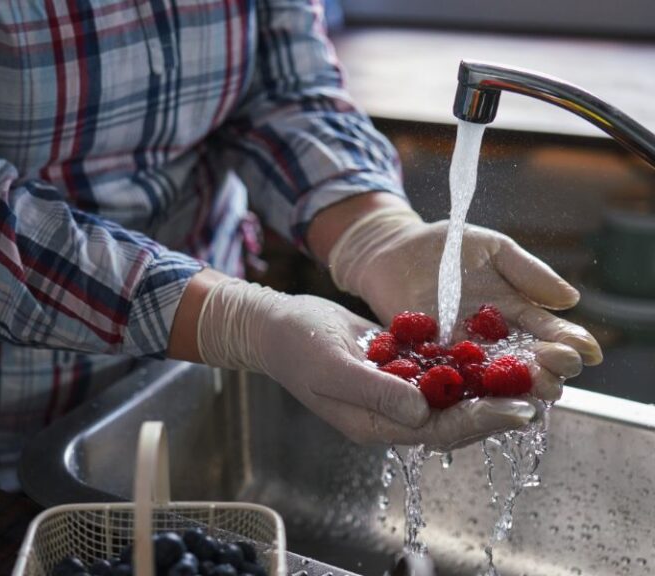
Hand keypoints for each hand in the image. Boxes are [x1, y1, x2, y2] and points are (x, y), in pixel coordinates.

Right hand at [197, 278, 536, 449]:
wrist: (277, 325)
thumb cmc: (297, 346)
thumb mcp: (331, 367)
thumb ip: (374, 391)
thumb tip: (421, 414)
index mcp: (374, 424)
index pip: (435, 431)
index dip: (478, 422)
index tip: (516, 409)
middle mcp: (390, 414)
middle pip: (452, 419)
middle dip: (494, 407)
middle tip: (539, 393)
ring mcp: (394, 391)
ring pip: (449, 395)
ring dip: (485, 386)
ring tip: (526, 374)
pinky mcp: (397, 366)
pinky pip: (437, 370)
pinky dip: (464, 363)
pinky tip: (492, 349)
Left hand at [328, 206, 602, 399]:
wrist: (395, 250)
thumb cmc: (448, 246)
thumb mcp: (493, 249)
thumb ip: (528, 272)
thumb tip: (572, 300)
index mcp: (516, 312)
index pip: (549, 333)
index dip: (569, 343)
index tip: (586, 352)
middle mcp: (494, 340)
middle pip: (527, 362)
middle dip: (547, 370)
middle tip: (559, 375)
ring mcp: (462, 352)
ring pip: (493, 376)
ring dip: (514, 385)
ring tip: (534, 390)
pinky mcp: (429, 358)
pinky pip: (450, 375)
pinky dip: (466, 385)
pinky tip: (483, 394)